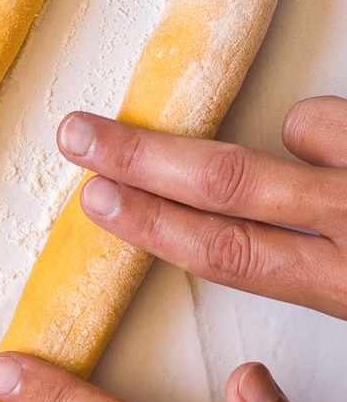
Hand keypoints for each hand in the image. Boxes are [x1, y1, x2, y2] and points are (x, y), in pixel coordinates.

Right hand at [54, 95, 346, 318]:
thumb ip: (324, 286)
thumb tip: (269, 278)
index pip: (227, 252)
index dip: (153, 224)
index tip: (97, 201)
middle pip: (223, 184)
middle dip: (138, 157)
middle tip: (79, 136)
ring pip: (290, 131)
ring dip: (275, 134)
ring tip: (282, 140)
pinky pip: (328, 115)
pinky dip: (317, 123)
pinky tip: (333, 141)